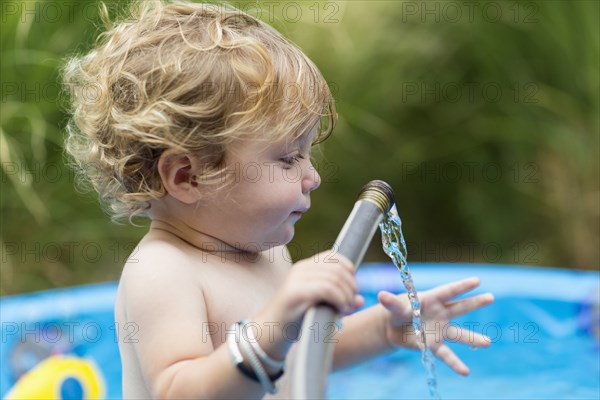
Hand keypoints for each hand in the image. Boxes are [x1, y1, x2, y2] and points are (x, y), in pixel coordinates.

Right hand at [265, 252, 364, 326]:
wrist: (270, 334)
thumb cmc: (295, 321)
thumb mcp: (320, 306)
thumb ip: (339, 300)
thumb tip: (360, 300)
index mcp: (305, 268)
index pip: (333, 257)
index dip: (349, 269)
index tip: (352, 287)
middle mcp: (301, 269)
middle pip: (337, 268)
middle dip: (351, 286)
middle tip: (351, 303)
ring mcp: (297, 279)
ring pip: (335, 279)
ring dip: (346, 295)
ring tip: (345, 309)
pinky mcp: (296, 292)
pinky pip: (327, 289)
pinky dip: (340, 299)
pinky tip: (340, 310)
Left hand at [378, 277, 493, 375]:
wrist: (393, 328)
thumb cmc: (397, 310)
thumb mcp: (394, 307)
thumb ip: (391, 303)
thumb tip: (381, 295)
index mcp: (431, 299)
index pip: (448, 291)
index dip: (461, 286)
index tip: (477, 280)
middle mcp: (440, 313)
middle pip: (460, 307)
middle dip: (475, 302)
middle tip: (491, 297)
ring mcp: (440, 329)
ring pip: (459, 334)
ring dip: (473, 339)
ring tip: (487, 342)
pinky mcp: (434, 345)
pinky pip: (446, 354)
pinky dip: (455, 363)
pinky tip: (465, 371)